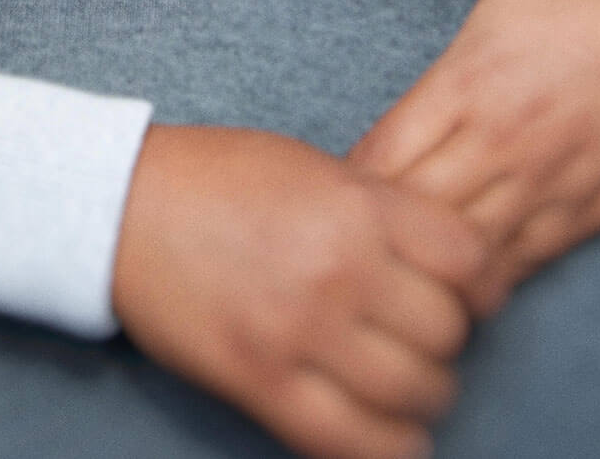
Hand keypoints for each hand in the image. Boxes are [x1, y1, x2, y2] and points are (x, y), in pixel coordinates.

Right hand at [111, 123, 486, 458]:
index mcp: (357, 205)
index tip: (470, 295)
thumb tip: (444, 264)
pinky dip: (387, 448)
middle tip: (422, 338)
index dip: (480, 285)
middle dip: (445, 341)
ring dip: (422, 396)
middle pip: (448, 331)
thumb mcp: (312, 167)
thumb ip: (380, 209)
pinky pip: (352, 441)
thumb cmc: (214, 178)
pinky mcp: (261, 381)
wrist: (119, 205)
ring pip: (415, 391)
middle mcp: (340, 268)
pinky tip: (389, 435)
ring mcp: (301, 329)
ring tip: (403, 386)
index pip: (471, 260)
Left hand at [348, 0, 599, 301]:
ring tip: (387, 262)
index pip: (381, 156)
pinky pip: (524, 260)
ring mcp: (549, 182)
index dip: (344, 179)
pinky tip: (456, 280)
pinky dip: (485, 273)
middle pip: (411, 211)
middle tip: (340, 231)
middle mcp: (504, 141)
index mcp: (471, 79)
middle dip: (372, 224)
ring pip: (464, 247)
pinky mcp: (591, 208)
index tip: (319, 184)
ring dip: (423, 255)